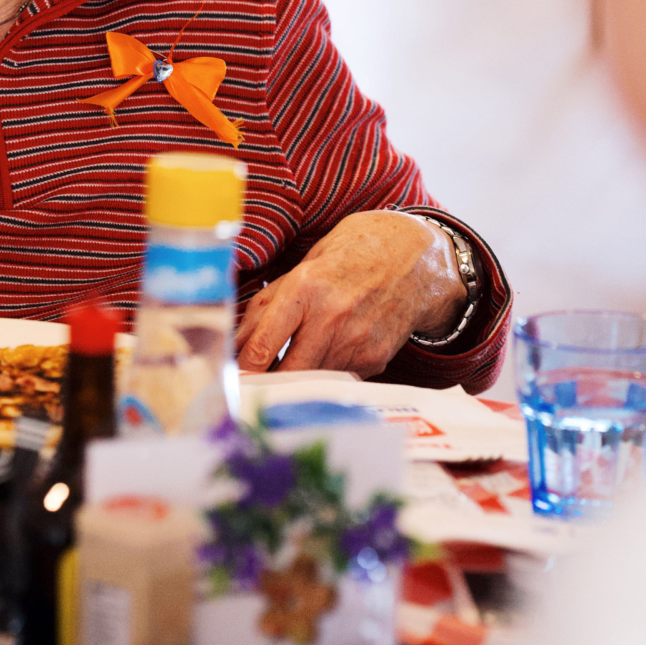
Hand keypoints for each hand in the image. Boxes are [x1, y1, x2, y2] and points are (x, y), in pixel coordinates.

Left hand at [236, 211, 466, 375]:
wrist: (416, 257)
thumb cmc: (351, 255)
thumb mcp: (303, 267)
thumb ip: (268, 306)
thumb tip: (234, 342)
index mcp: (306, 289)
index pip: (262, 345)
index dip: (242, 371)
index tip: (229, 382)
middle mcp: (332, 318)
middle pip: (285, 374)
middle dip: (265, 386)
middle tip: (249, 389)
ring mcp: (357, 342)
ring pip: (311, 381)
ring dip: (295, 381)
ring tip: (286, 370)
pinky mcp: (376, 359)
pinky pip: (339, 379)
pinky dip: (327, 375)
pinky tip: (330, 354)